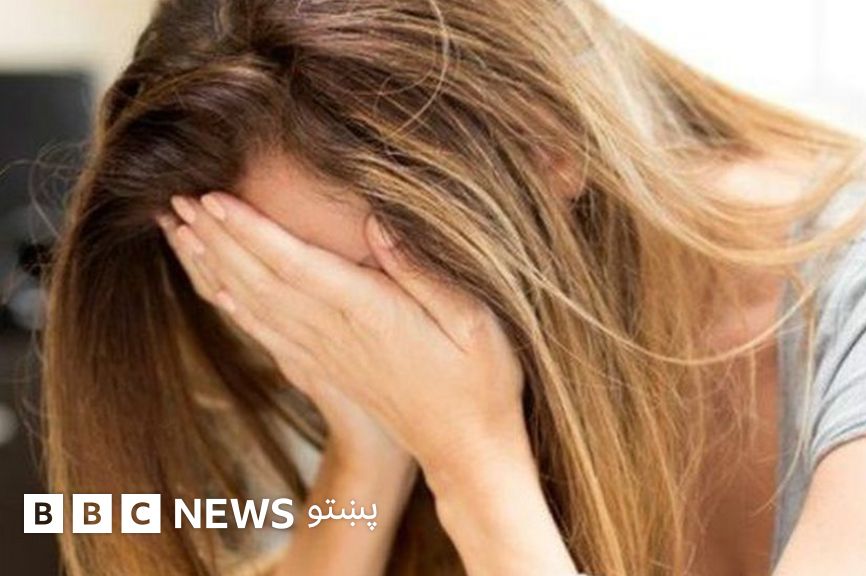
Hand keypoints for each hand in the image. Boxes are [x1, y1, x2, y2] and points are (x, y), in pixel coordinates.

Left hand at [159, 192, 526, 476]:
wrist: (467, 451)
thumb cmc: (480, 382)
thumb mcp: (473, 321)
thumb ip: (422, 272)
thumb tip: (377, 225)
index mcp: (370, 314)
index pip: (295, 265)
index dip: (250, 230)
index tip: (213, 197)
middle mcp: (336, 334)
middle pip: (261, 280)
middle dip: (217, 238)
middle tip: (177, 200)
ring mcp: (328, 355)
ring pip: (255, 305)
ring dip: (214, 267)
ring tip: (181, 233)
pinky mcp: (328, 370)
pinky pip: (268, 335)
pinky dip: (235, 309)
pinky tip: (215, 292)